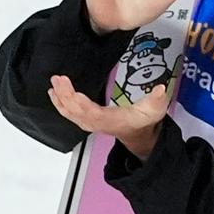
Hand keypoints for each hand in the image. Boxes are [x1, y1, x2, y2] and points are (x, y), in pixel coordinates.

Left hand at [49, 72, 170, 159]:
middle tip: (58, 80)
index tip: (74, 94)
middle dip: (66, 96)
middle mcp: (97, 123)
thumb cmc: (144, 121)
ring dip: (60, 99)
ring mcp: (90, 122)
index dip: (83, 106)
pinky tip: (54, 93)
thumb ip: (157, 100)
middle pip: (77, 112)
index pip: (94, 114)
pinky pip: (69, 113)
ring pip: (70, 113)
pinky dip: (60, 103)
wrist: (138, 134)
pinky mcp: (86, 119)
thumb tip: (160, 89)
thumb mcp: (155, 110)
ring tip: (53, 84)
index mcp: (112, 120)